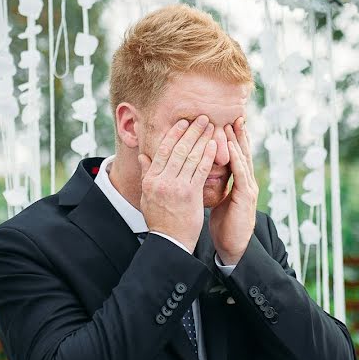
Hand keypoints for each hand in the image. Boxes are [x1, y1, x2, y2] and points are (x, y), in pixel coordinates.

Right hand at [138, 115, 218, 252]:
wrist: (170, 241)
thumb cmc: (159, 219)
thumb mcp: (147, 196)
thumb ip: (146, 175)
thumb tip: (143, 157)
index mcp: (150, 180)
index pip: (162, 151)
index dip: (174, 134)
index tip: (183, 122)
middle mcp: (161, 181)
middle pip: (178, 150)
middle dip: (191, 132)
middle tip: (202, 118)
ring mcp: (175, 187)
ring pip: (190, 157)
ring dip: (202, 139)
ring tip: (211, 127)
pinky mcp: (190, 194)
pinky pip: (200, 170)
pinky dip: (208, 155)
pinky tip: (215, 145)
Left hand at [209, 118, 257, 264]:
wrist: (232, 246)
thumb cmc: (223, 223)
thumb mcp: (216, 198)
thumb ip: (211, 182)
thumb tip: (199, 170)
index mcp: (238, 181)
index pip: (235, 155)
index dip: (231, 139)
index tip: (225, 121)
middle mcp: (246, 182)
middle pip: (242, 153)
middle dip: (239, 134)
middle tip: (235, 115)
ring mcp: (248, 188)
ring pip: (242, 159)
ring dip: (237, 141)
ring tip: (232, 124)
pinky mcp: (245, 197)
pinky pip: (240, 174)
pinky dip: (236, 159)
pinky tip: (230, 148)